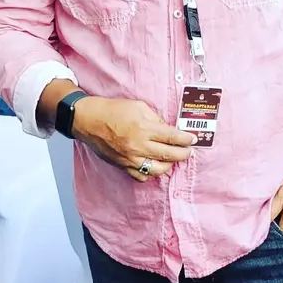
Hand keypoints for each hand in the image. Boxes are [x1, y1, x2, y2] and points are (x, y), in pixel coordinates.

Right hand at [73, 97, 196, 181]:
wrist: (89, 121)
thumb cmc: (113, 110)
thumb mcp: (139, 106)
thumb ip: (155, 118)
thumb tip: (168, 129)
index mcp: (144, 129)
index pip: (172, 137)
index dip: (186, 140)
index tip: (193, 140)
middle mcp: (139, 146)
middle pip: (169, 155)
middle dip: (183, 154)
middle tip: (188, 151)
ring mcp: (131, 159)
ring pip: (158, 170)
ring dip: (169, 165)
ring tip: (172, 159)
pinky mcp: (123, 166)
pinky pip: (141, 176)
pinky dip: (151, 173)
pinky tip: (155, 166)